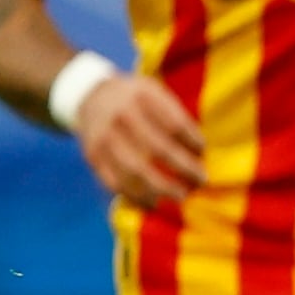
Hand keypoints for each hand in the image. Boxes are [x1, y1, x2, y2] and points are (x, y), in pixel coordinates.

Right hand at [75, 74, 203, 209]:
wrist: (91, 97)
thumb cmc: (136, 99)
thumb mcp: (157, 91)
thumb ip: (177, 115)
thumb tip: (199, 152)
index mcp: (142, 97)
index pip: (175, 124)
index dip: (193, 142)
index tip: (203, 154)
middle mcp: (121, 116)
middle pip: (158, 148)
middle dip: (184, 169)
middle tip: (200, 181)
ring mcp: (104, 138)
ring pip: (135, 171)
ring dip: (161, 188)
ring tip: (181, 196)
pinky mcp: (93, 156)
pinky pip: (115, 182)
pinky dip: (136, 196)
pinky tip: (153, 203)